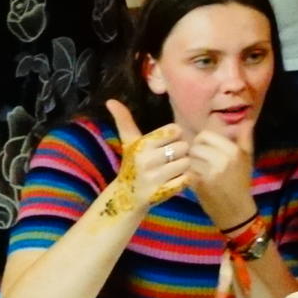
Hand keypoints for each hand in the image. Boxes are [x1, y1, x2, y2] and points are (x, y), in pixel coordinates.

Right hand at [99, 100, 195, 216]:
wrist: (126, 196)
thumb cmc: (132, 164)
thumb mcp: (129, 142)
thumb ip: (124, 121)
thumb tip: (111, 101)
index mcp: (142, 144)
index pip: (175, 130)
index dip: (174, 137)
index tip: (165, 144)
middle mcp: (147, 160)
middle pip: (184, 146)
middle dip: (180, 152)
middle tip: (168, 159)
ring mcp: (154, 177)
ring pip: (187, 163)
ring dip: (182, 167)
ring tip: (170, 170)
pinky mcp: (162, 192)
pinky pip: (187, 180)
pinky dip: (183, 180)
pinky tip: (173, 181)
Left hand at [183, 125, 254, 226]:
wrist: (236, 210)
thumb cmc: (241, 183)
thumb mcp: (247, 159)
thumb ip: (245, 139)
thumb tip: (247, 120)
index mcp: (233, 151)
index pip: (205, 135)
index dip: (201, 141)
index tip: (205, 150)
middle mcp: (222, 159)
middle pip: (195, 146)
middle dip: (194, 152)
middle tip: (199, 161)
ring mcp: (209, 172)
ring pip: (189, 158)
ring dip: (189, 163)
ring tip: (197, 170)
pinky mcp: (198, 183)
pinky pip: (186, 170)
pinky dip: (187, 173)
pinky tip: (193, 179)